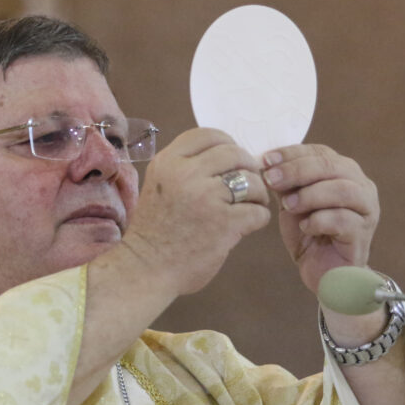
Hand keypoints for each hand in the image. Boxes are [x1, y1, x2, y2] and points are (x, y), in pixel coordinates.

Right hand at [120, 128, 270, 295]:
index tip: (233, 160)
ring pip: (251, 180)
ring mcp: (206, 197)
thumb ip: (185, 169)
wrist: (145, 269)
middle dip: (248, 167)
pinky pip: (258, 210)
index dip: (227, 144)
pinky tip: (250, 224)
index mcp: (168, 162)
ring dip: (258, 192)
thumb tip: (227, 157)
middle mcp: (186, 173)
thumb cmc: (155, 231)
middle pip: (234, 153)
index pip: (208, 135)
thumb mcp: (160, 186)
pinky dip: (260, 217)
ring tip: (253, 204)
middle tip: (250, 184)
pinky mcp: (224, 222)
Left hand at [262, 144, 379, 294]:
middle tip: (271, 180)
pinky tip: (304, 227)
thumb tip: (266, 163)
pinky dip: (319, 220)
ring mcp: (367, 210)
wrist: (322, 272)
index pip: (320, 152)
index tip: (265, 160)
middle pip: (331, 166)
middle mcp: (361, 186)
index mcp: (344, 172)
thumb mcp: (291, 201)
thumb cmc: (308, 232)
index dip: (291, 154)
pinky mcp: (363, 235)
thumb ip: (285, 182)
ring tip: (287, 205)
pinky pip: (343, 220)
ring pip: (343, 190)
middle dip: (297, 171)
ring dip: (310, 195)